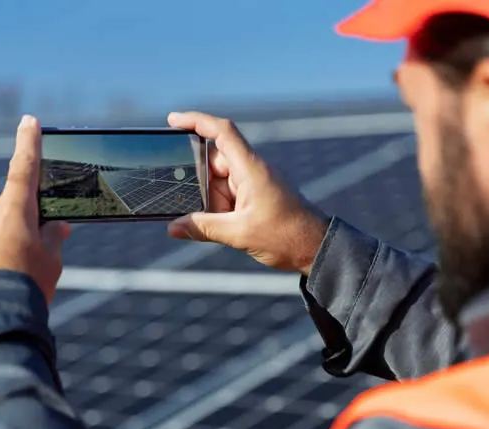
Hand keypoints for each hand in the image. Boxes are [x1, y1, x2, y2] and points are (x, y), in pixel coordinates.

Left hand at [0, 115, 70, 302]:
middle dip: (30, 219)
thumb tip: (56, 226)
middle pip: (15, 205)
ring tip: (24, 271)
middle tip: (45, 246)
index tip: (29, 120)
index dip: (29, 143)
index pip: (25, 166)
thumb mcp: (52, 258)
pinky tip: (6, 277)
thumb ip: (54, 235)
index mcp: (14, 207)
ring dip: (12, 239)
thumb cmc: (28, 283)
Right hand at [167, 111, 328, 274]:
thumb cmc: (287, 235)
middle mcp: (251, 170)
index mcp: (251, 168)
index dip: (196, 121)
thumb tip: (174, 227)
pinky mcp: (254, 197)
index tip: (173, 120)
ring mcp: (252, 183)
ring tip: (217, 223)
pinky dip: (218, 209)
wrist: (315, 248)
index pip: (222, 132)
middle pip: (213, 162)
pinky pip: (227, 196)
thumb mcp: (240, 234)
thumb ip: (204, 228)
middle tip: (185, 202)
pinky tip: (215, 225)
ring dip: (209, 202)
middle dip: (197, 183)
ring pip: (217, 183)